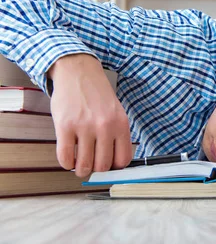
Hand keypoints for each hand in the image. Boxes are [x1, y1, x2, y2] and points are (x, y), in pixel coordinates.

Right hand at [48, 54, 131, 177]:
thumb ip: (117, 135)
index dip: (115, 169)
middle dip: (96, 170)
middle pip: (103, 165)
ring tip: (79, 165)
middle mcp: (105, 127)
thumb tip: (115, 163)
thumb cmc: (97, 94)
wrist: (79, 73)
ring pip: (85, 165)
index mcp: (121, 124)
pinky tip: (68, 159)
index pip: (123, 160)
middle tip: (91, 165)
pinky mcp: (65, 126)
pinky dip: (66, 164)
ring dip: (81, 170)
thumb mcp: (116, 112)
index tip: (108, 167)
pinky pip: (65, 157)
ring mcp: (85, 127)